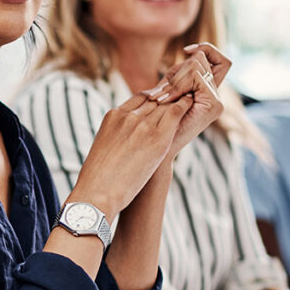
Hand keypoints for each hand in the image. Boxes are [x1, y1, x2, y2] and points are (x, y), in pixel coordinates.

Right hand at [70, 90, 190, 217]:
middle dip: (168, 99)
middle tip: (182, 98)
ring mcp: (141, 125)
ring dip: (178, 101)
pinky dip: (184, 106)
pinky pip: (175, 113)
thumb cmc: (98, 178)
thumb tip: (125, 143)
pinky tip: (191, 104)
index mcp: (112, 116)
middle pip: (154, 99)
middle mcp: (127, 116)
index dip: (154, 100)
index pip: (139, 99)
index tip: (163, 104)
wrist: (97, 192)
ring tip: (190, 98)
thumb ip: (117, 136)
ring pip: (166, 104)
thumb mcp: (104, 147)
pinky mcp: (157, 137)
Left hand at [146, 43, 228, 154]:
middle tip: (160, 93)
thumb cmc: (155, 127)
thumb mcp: (166, 95)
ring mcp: (216, 102)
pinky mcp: (213, 106)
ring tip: (160, 99)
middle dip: (177, 71)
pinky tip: (162, 101)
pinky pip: (195, 77)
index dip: (205, 49)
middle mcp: (216, 97)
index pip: (221, 59)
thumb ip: (178, 77)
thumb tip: (190, 51)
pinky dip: (175, 85)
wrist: (154, 156)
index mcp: (208, 93)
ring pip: (197, 66)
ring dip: (173, 80)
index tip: (186, 51)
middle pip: (203, 59)